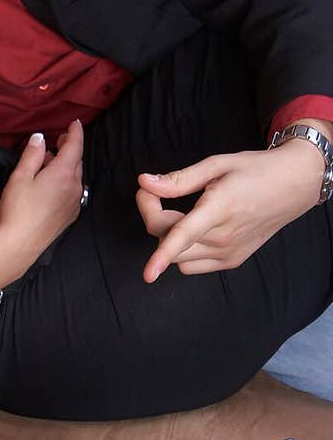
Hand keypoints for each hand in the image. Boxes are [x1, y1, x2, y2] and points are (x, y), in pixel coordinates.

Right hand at [0, 120, 84, 279]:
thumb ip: (33, 154)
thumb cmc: (18, 208)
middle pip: (77, 160)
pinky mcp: (70, 214)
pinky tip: (52, 185)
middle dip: (69, 148)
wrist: (21, 244)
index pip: (75, 146)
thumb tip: (40, 138)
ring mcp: (75, 202)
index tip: (75, 123)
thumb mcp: (21, 176)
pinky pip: (73, 191)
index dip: (75, 132)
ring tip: (49, 163)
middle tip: (58, 140)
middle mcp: (75, 186)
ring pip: (75, 176)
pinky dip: (66, 181)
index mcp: (64, 173)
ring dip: (66, 166)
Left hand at [136, 139, 327, 281]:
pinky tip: (194, 229)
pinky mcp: (232, 261)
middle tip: (157, 193)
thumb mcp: (217, 165)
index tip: (148, 274)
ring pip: (180, 258)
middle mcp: (225, 237)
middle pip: (171, 243)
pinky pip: (193, 265)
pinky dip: (184, 250)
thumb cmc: (256, 170)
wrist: (295, 185)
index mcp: (221, 208)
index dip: (162, 256)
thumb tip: (145, 182)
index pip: (184, 235)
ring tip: (181, 212)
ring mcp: (230, 253)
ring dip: (169, 237)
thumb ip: (179, 179)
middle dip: (154, 218)